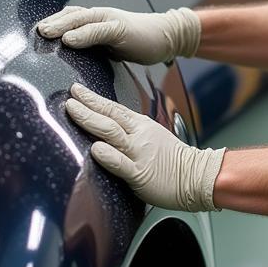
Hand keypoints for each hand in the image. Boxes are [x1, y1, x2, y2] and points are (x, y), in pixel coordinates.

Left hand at [36, 6, 199, 65]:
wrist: (167, 35)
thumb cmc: (137, 40)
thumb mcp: (108, 45)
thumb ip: (90, 47)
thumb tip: (70, 57)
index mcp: (93, 20)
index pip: (66, 18)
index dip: (48, 24)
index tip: (28, 36)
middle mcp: (98, 16)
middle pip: (68, 15)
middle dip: (50, 22)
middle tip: (31, 33)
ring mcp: (110, 19)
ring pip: (80, 18)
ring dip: (61, 24)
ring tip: (46, 32)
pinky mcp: (121, 28)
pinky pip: (99, 29)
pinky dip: (84, 33)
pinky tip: (71, 39)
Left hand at [64, 84, 223, 211]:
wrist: (197, 176)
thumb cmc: (173, 159)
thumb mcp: (151, 136)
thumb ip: (129, 132)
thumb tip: (106, 129)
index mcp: (140, 125)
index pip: (112, 108)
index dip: (93, 98)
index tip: (76, 90)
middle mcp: (138, 135)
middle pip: (108, 116)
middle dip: (86, 105)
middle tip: (69, 97)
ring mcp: (139, 153)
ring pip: (111, 133)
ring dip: (90, 120)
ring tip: (73, 111)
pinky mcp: (140, 173)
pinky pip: (121, 163)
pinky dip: (107, 155)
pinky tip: (95, 149)